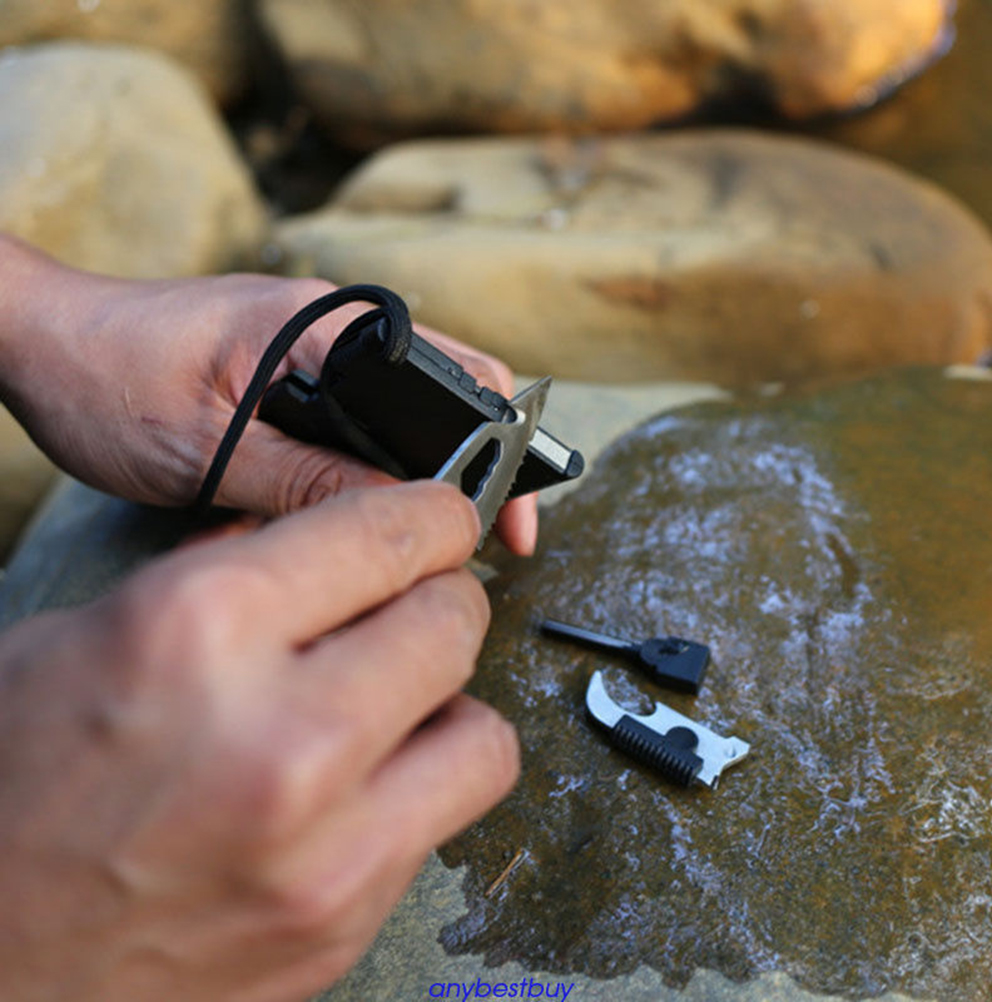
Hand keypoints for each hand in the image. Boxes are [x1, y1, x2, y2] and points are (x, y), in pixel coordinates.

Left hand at [0, 236, 536, 553]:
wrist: (40, 341)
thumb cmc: (105, 378)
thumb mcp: (207, 447)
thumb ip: (305, 479)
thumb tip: (400, 516)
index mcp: (322, 328)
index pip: (455, 379)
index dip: (499, 452)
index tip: (508, 522)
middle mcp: (330, 326)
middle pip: (448, 392)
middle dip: (475, 468)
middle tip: (483, 541)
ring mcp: (312, 346)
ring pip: (405, 411)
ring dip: (425, 470)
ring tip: (431, 534)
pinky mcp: (290, 369)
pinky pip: (359, 417)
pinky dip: (379, 463)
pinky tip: (368, 506)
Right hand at [0, 481, 518, 1000]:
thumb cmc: (7, 794)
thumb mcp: (85, 634)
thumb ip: (220, 574)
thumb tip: (312, 542)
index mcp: (202, 628)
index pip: (387, 533)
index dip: (431, 516)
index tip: (439, 521)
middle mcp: (280, 737)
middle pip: (453, 622)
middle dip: (440, 598)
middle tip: (412, 604)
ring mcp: (320, 849)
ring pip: (482, 733)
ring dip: (448, 701)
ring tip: (397, 700)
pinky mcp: (338, 927)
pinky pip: (440, 826)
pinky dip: (418, 787)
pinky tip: (362, 781)